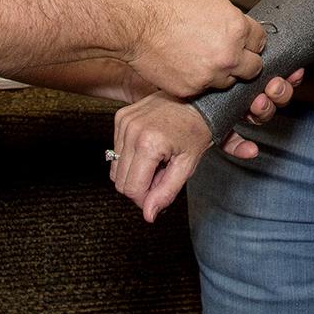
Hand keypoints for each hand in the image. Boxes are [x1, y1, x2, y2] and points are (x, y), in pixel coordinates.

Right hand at [109, 72, 298, 221]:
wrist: (198, 98)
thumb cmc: (198, 129)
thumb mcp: (187, 165)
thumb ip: (166, 192)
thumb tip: (148, 216)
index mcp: (149, 145)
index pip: (132, 189)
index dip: (146, 198)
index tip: (161, 191)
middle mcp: (131, 131)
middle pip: (120, 181)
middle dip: (141, 185)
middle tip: (163, 174)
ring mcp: (124, 122)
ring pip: (116, 167)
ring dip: (136, 171)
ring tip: (158, 160)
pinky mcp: (120, 116)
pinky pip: (116, 150)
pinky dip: (131, 156)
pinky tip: (151, 148)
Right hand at [124, 0, 265, 99]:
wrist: (133, 20)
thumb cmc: (164, 0)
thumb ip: (226, 6)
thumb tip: (230, 14)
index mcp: (237, 28)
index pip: (260, 41)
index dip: (251, 39)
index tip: (244, 40)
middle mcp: (228, 56)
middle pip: (253, 68)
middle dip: (244, 60)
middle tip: (227, 53)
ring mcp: (209, 76)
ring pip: (228, 82)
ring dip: (220, 73)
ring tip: (201, 58)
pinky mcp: (190, 89)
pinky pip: (202, 89)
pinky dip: (196, 80)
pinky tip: (184, 65)